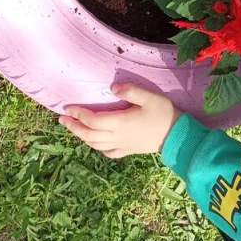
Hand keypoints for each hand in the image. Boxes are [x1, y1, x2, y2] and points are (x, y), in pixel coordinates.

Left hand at [59, 84, 181, 157]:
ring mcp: (123, 145)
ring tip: (73, 129)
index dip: (79, 114)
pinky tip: (96, 144)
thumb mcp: (149, 97)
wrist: (178, 136)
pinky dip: (98, 148)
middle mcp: (118, 136)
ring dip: (82, 137)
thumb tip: (112, 87)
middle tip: (62, 120)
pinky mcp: (129, 150)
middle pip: (89, 135)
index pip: (93, 120)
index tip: (67, 108)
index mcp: (120, 122)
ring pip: (96, 145)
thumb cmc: (164, 113)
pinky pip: (109, 153)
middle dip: (74, 127)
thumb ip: (130, 91)